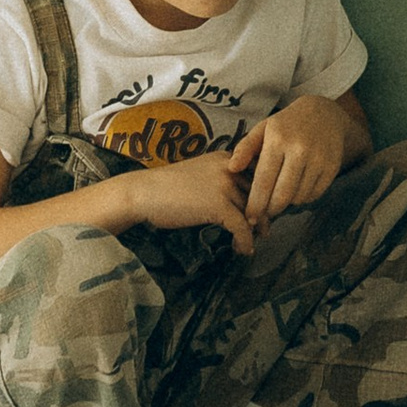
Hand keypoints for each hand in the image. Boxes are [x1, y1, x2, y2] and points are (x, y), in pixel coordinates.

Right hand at [117, 142, 260, 252]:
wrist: (142, 193)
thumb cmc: (166, 187)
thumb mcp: (200, 173)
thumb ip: (220, 180)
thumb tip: (239, 201)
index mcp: (226, 158)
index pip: (258, 174)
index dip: (264, 193)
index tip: (263, 209)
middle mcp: (229, 168)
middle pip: (260, 192)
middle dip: (264, 213)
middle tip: (264, 229)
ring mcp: (225, 186)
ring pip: (254, 211)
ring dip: (255, 230)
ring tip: (252, 242)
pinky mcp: (219, 206)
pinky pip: (242, 227)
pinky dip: (245, 241)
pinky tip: (241, 249)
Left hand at [245, 95, 353, 221]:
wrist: (324, 113)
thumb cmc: (287, 124)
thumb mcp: (263, 129)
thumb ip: (245, 148)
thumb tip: (231, 169)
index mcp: (278, 140)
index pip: (264, 180)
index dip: (256, 203)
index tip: (249, 217)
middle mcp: (300, 149)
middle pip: (282, 195)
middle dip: (270, 209)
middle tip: (264, 213)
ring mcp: (318, 159)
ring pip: (298, 197)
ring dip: (287, 203)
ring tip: (280, 196)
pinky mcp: (332, 167)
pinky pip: (314, 195)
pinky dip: (303, 198)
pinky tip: (296, 189)